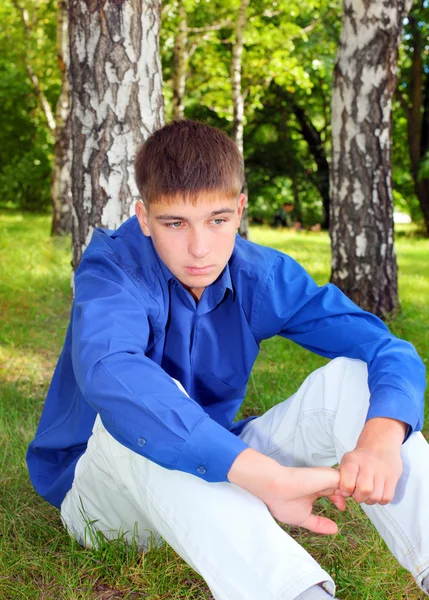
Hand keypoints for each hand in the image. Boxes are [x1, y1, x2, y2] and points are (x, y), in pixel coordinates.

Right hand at [228, 448, 342, 534]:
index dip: (339, 500)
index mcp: (314, 489)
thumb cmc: (283, 501)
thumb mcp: (303, 517)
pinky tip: (351, 496)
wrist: (275, 487)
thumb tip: (335, 530)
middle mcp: (321, 481)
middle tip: (348, 505)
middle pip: (342, 487)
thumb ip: (319, 524)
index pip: (333, 492)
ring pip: (347, 482)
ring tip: (354, 499)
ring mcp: (325, 478)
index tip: (341, 509)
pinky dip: (352, 488)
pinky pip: (349, 480)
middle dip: (349, 495)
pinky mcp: (329, 476)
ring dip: (353, 491)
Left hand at [337, 418, 404, 504]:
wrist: (380, 443)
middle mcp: (368, 464)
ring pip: (375, 497)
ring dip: (369, 500)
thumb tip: (338, 494)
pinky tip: (377, 492)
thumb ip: (340, 477)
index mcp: (352, 460)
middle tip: (358, 493)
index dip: (346, 491)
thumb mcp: (346, 461)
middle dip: (359, 497)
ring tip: (367, 493)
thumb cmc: (359, 458)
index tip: (347, 490)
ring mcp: (382, 471)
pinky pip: (386, 498)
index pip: (347, 484)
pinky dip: (380, 500)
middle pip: (364, 491)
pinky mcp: (393, 477)